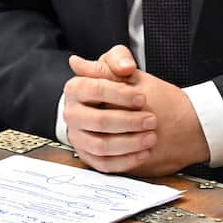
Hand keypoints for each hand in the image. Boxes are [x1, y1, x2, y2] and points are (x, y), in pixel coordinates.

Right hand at [63, 46, 210, 176]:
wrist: (118, 106)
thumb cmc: (118, 83)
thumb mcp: (117, 64)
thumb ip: (119, 59)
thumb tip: (125, 66)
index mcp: (75, 88)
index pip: (95, 90)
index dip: (120, 95)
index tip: (142, 98)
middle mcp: (72, 114)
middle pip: (99, 121)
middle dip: (129, 122)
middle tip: (151, 120)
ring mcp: (78, 137)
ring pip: (102, 146)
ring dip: (130, 144)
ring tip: (151, 138)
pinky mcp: (88, 155)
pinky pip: (104, 164)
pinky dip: (126, 161)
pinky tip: (143, 152)